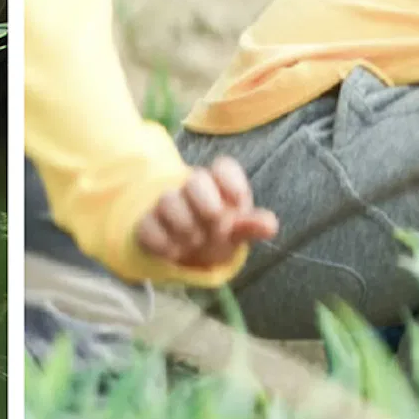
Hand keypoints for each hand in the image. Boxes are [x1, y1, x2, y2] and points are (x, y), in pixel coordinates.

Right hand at [134, 157, 278, 273]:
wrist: (190, 250)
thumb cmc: (220, 232)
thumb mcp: (237, 231)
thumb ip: (251, 226)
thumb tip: (271, 225)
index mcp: (220, 185)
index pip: (224, 168)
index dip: (231, 182)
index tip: (238, 202)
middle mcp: (193, 188)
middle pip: (195, 179)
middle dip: (206, 204)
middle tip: (214, 225)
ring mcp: (168, 202)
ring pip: (168, 200)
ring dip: (185, 226)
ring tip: (194, 241)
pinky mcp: (148, 221)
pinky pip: (148, 226)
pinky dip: (162, 242)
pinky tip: (174, 251)